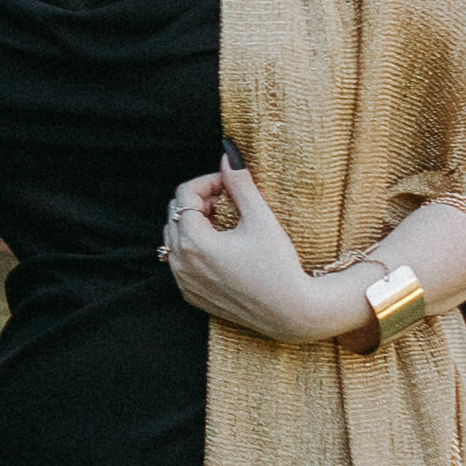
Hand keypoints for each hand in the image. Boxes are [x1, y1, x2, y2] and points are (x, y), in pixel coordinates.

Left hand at [164, 162, 354, 346]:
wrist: (291, 311)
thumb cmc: (279, 265)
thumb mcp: (261, 219)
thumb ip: (240, 184)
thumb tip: (226, 154)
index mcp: (195, 242)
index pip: (184, 195)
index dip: (208, 182)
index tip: (230, 184)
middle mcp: (181, 263)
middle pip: (175, 214)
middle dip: (199, 201)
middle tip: (230, 202)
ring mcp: (183, 282)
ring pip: (174, 238)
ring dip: (194, 224)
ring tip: (226, 223)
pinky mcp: (190, 295)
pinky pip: (179, 262)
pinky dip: (193, 248)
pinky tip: (221, 248)